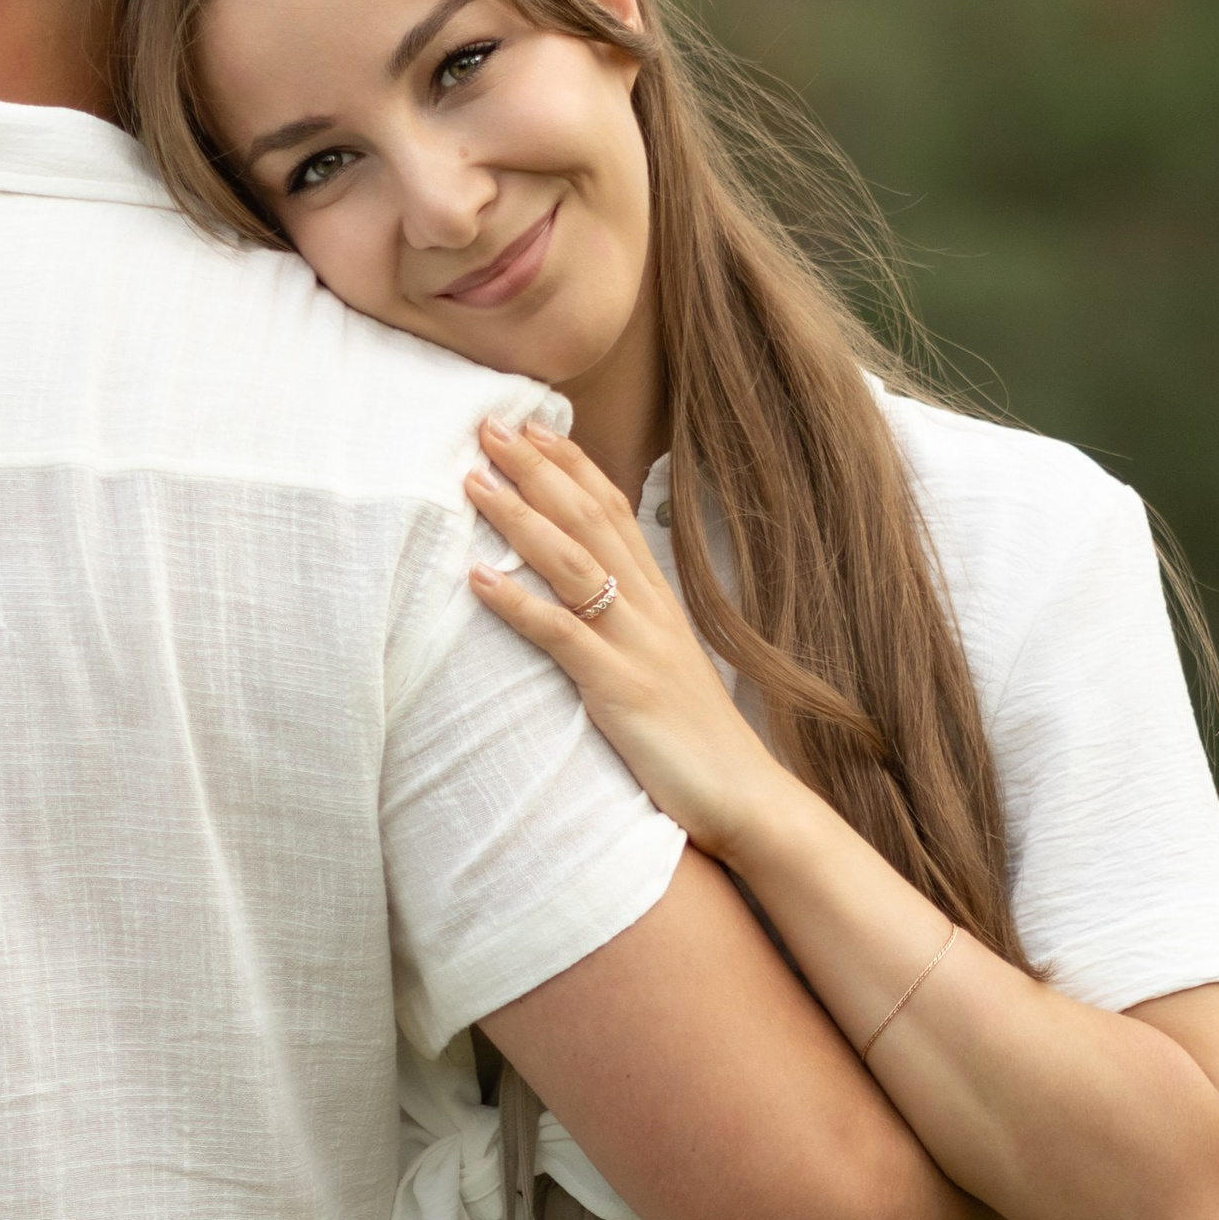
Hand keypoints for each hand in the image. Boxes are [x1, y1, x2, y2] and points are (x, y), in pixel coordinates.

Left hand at [466, 419, 794, 860]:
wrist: (746, 796)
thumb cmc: (694, 736)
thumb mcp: (662, 662)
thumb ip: (630, 622)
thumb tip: (589, 594)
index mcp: (659, 598)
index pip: (614, 510)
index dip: (572, 464)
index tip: (532, 423)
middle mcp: (650, 608)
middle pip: (588, 519)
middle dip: (537, 468)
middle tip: (488, 425)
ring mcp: (636, 645)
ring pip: (572, 563)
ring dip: (520, 518)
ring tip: (472, 482)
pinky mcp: (621, 689)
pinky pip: (563, 636)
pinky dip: (518, 604)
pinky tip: (478, 579)